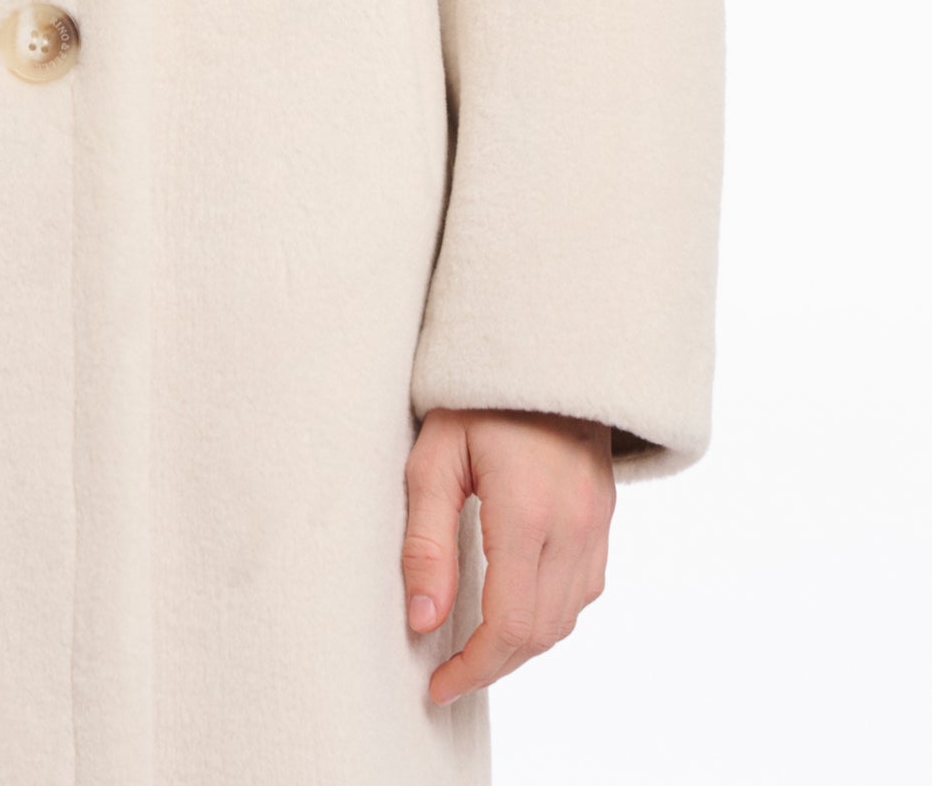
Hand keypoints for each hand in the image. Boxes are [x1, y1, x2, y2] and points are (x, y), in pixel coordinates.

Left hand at [402, 407, 613, 705]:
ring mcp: (597, 523)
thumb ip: (426, 542)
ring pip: (567, 617)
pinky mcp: (605, 517)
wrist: (544, 345)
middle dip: (493, 664)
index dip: (473, 668)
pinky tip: (515, 604)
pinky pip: (584, 589)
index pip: (510, 625)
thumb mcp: (434, 457)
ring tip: (475, 645)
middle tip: (448, 673)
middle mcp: (573, 525)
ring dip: (523, 643)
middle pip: (540, 633)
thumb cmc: (477, 395)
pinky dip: (550, 612)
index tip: (438, 685)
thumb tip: (424, 620)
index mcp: (527, 512)